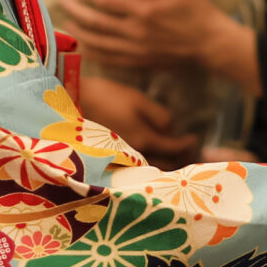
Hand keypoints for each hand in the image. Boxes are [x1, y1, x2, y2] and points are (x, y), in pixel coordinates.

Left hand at [62, 0, 260, 90]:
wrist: (210, 44)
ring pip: (98, 43)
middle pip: (96, 23)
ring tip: (68, 22)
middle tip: (63, 1)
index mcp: (143, 11)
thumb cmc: (196, 12)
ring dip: (79, 32)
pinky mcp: (139, 62)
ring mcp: (135, 50)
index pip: (106, 0)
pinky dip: (93, 53)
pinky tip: (84, 47)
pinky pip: (109, 60)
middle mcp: (134, 32)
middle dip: (76, 10)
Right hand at [77, 75, 201, 166]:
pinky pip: (137, 167)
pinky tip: (152, 157)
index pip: (174, 148)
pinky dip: (150, 164)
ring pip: (151, 169)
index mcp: (144, 140)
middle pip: (166, 166)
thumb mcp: (137, 99)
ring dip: (166, 165)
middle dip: (181, 160)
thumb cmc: (105, 97)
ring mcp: (122, 160)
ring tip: (174, 156)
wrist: (72, 103)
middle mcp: (135, 156)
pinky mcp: (111, 159)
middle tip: (189, 152)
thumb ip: (159, 116)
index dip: (187, 144)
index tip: (195, 138)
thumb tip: (172, 128)